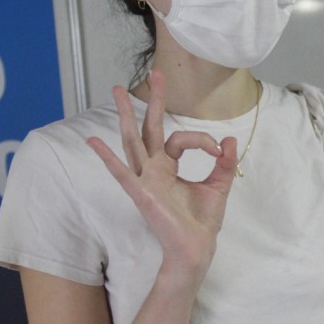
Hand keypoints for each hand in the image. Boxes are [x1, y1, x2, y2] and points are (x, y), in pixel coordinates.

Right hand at [87, 69, 238, 270]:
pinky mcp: (141, 194)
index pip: (179, 139)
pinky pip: (122, 173)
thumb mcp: (219, 186)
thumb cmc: (201, 222)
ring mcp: (144, 181)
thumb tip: (230, 139)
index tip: (218, 149)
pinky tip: (93, 141)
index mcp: (168, 167)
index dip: (201, 139)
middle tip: (156, 72)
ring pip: (132, 142)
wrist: (196, 250)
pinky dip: (107, 157)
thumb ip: (223, 162)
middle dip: (152, 101)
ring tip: (116, 90)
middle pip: (148, 129)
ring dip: (125, 116)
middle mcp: (153, 170)